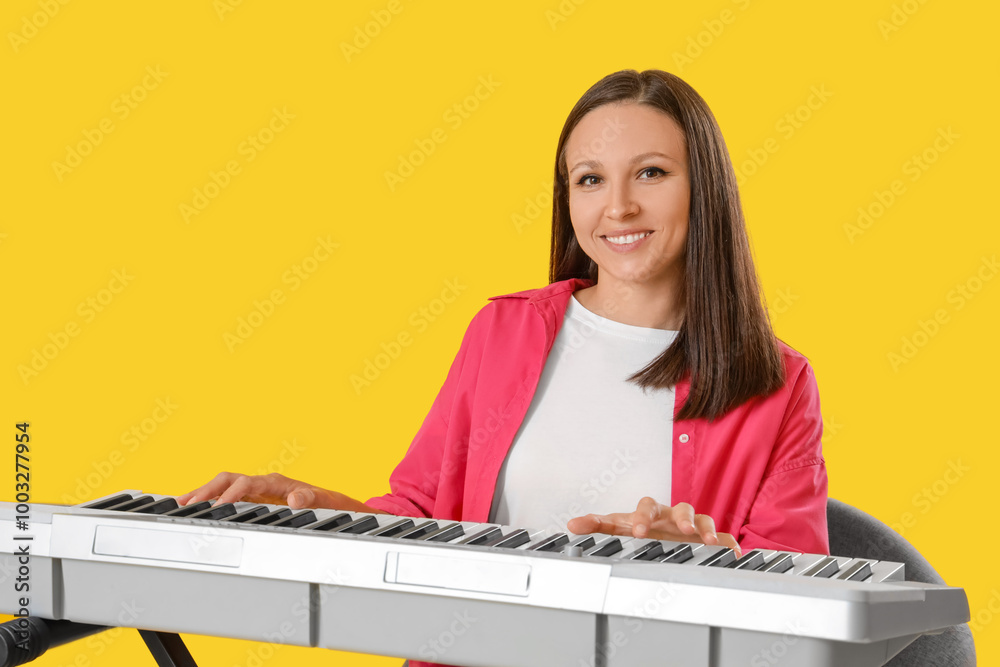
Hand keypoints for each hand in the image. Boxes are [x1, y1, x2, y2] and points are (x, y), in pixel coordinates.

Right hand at [176, 472, 384, 512]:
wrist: (335, 506)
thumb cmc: (328, 504)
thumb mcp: (324, 503)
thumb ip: (310, 500)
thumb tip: (296, 498)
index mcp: (276, 483)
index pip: (247, 484)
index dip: (232, 494)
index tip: (217, 506)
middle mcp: (263, 484)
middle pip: (228, 480)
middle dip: (207, 490)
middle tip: (186, 504)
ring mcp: (257, 491)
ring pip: (223, 486)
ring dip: (203, 494)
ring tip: (180, 505)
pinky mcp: (254, 500)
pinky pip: (226, 496)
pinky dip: (209, 501)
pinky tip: (193, 510)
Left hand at [566, 497, 740, 557]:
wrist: (657, 532)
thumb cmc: (637, 527)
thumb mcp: (616, 527)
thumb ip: (595, 525)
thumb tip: (572, 524)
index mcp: (650, 511)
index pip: (647, 506)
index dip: (643, 517)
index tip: (638, 531)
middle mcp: (672, 515)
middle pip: (680, 508)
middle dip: (683, 517)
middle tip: (683, 528)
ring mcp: (690, 525)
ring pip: (703, 519)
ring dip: (706, 528)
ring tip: (709, 541)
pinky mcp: (705, 536)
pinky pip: (721, 535)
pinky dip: (727, 542)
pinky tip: (733, 552)